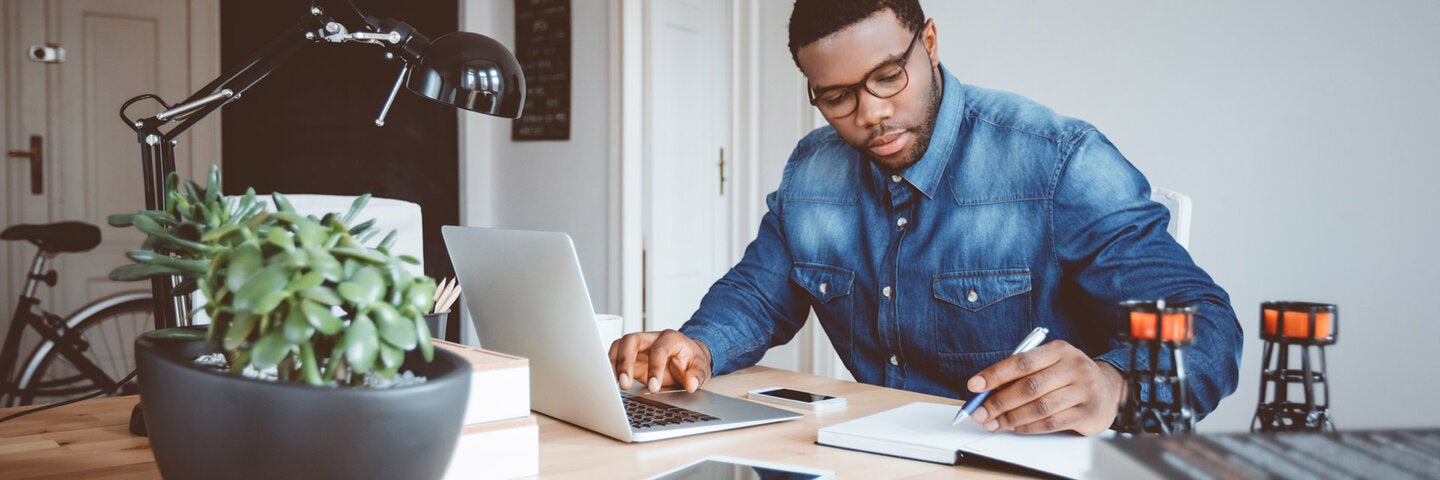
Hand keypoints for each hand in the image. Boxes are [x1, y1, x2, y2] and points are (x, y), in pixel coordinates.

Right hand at [608, 329, 712, 392]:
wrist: (688, 359)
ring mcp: (639, 346)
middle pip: (631, 340)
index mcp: (671, 338)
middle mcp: (651, 338)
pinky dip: (612, 367)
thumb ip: (697, 376)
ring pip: (619, 345)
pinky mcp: (631, 355)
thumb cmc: (692, 361)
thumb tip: (691, 384)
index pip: (659, 350)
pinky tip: (612, 381)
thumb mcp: (701, 368)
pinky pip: (616, 355)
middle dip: (626, 361)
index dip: (655, 368)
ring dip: (615, 364)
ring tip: (616, 384)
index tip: (654, 387)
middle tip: (625, 383)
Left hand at [965, 340, 1122, 435]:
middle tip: (980, 412)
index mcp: (1059, 350)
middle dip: (999, 401)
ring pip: (1039, 407)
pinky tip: (1015, 427)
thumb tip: (986, 390)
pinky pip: (1051, 422)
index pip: (1022, 361)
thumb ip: (1022, 374)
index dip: (995, 374)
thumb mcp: (1049, 364)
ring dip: (1011, 418)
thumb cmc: (1068, 376)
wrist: (1108, 390)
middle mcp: (1074, 367)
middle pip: (1029, 386)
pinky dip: (1029, 427)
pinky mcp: (1087, 413)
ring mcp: (1083, 390)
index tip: (974, 385)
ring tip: (994, 423)